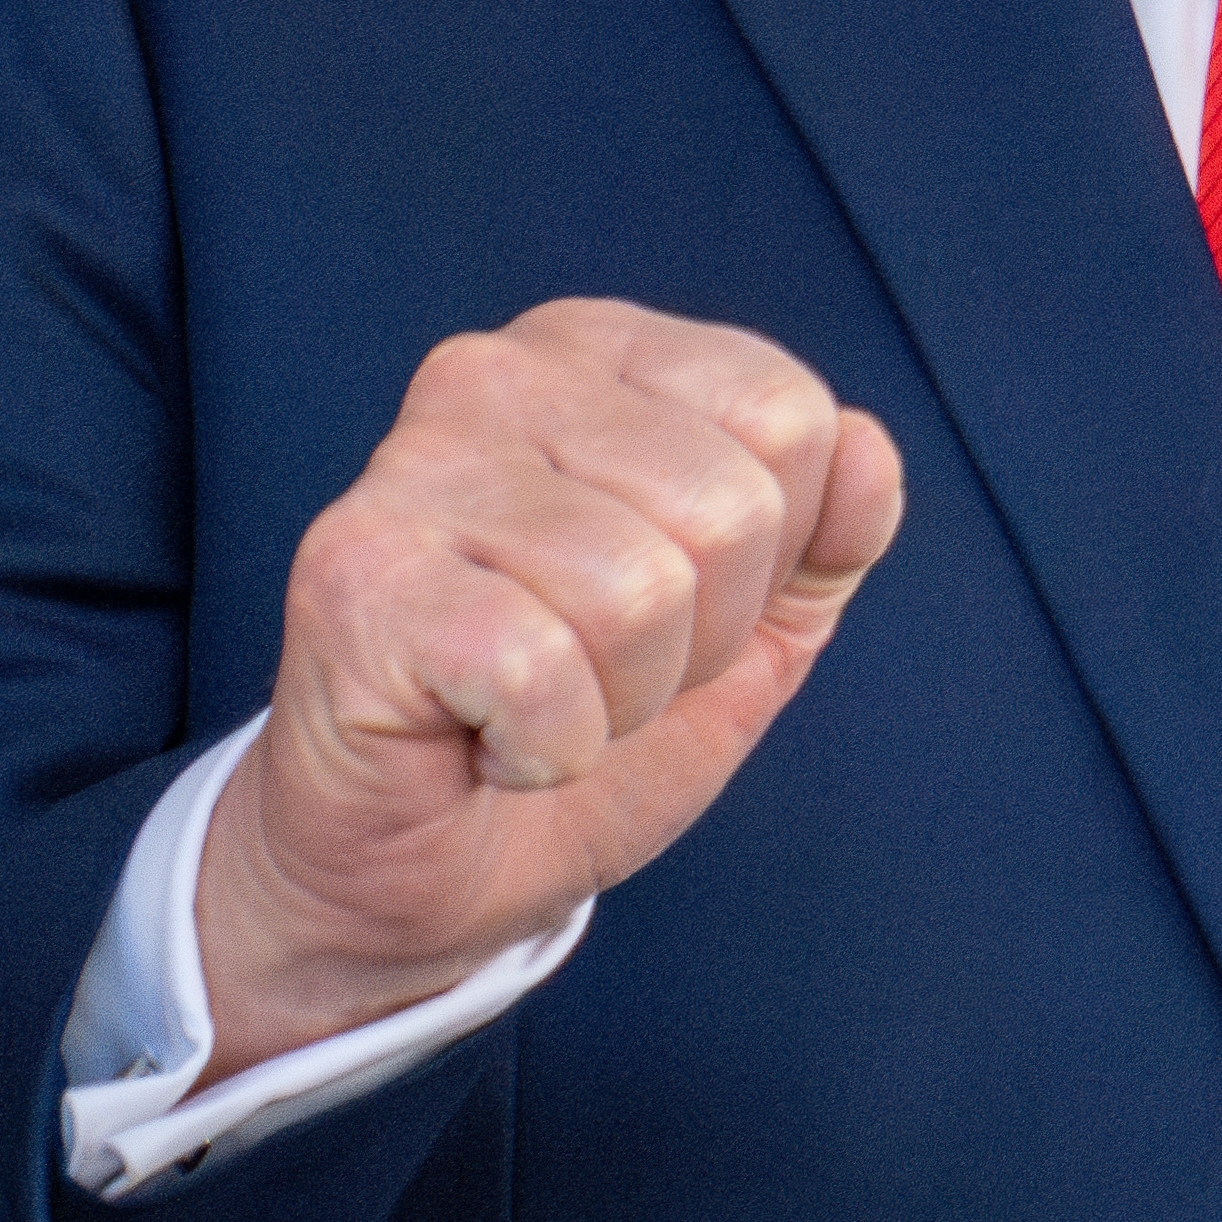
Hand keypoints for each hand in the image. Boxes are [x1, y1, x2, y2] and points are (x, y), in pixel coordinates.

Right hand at [198, 301, 901, 1075]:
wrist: (428, 869)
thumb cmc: (585, 722)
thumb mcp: (754, 626)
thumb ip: (830, 535)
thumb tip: (867, 446)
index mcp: (603, 352)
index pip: (791, 418)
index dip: (768, 562)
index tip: (674, 609)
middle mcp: (498, 375)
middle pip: (729, 508)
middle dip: (697, 640)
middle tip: (595, 672)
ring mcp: (413, 464)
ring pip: (640, 592)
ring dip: (618, 699)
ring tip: (537, 701)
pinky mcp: (354, 576)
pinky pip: (542, 670)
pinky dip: (544, 747)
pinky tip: (481, 738)